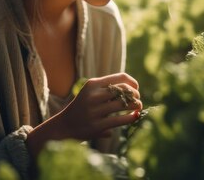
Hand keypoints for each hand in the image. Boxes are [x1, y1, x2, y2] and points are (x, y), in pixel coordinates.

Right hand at [26, 73, 141, 161]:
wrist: (64, 125)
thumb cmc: (83, 107)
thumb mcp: (91, 93)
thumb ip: (108, 89)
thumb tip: (133, 89)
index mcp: (93, 84)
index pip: (121, 77)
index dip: (133, 82)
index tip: (136, 88)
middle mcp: (93, 95)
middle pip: (124, 89)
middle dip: (135, 95)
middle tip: (137, 100)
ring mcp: (94, 110)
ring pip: (124, 104)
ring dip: (136, 105)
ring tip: (138, 107)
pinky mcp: (97, 125)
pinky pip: (120, 120)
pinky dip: (131, 118)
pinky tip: (135, 117)